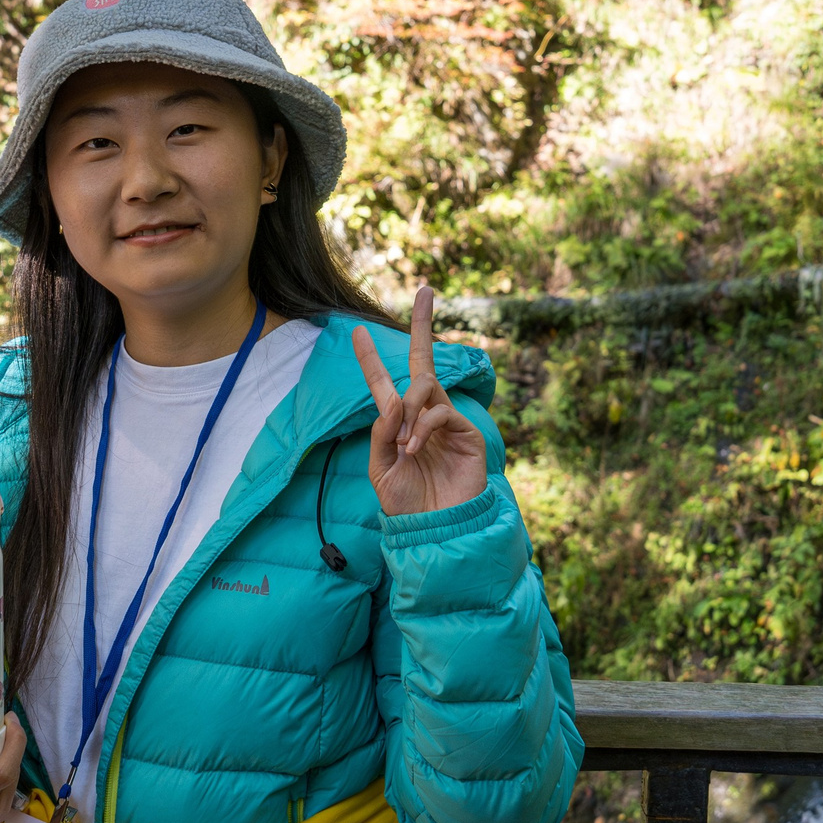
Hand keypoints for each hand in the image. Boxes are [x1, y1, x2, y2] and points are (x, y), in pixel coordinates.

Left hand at [352, 286, 487, 517]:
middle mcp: (424, 416)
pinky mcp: (467, 433)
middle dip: (422, 325)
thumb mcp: (380, 469)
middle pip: (421, 363)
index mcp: (399, 424)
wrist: (437, 531)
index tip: (355, 330)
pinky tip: (415, 447)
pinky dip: (424, 426)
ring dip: (409, 407)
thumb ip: (382, 433)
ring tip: (405, 442)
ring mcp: (448, 422)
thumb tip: (393, 399)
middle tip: (425, 291)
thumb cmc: (407, 505)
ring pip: (426, 385)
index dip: (370, 357)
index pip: (384, 383)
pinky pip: (441, 410)